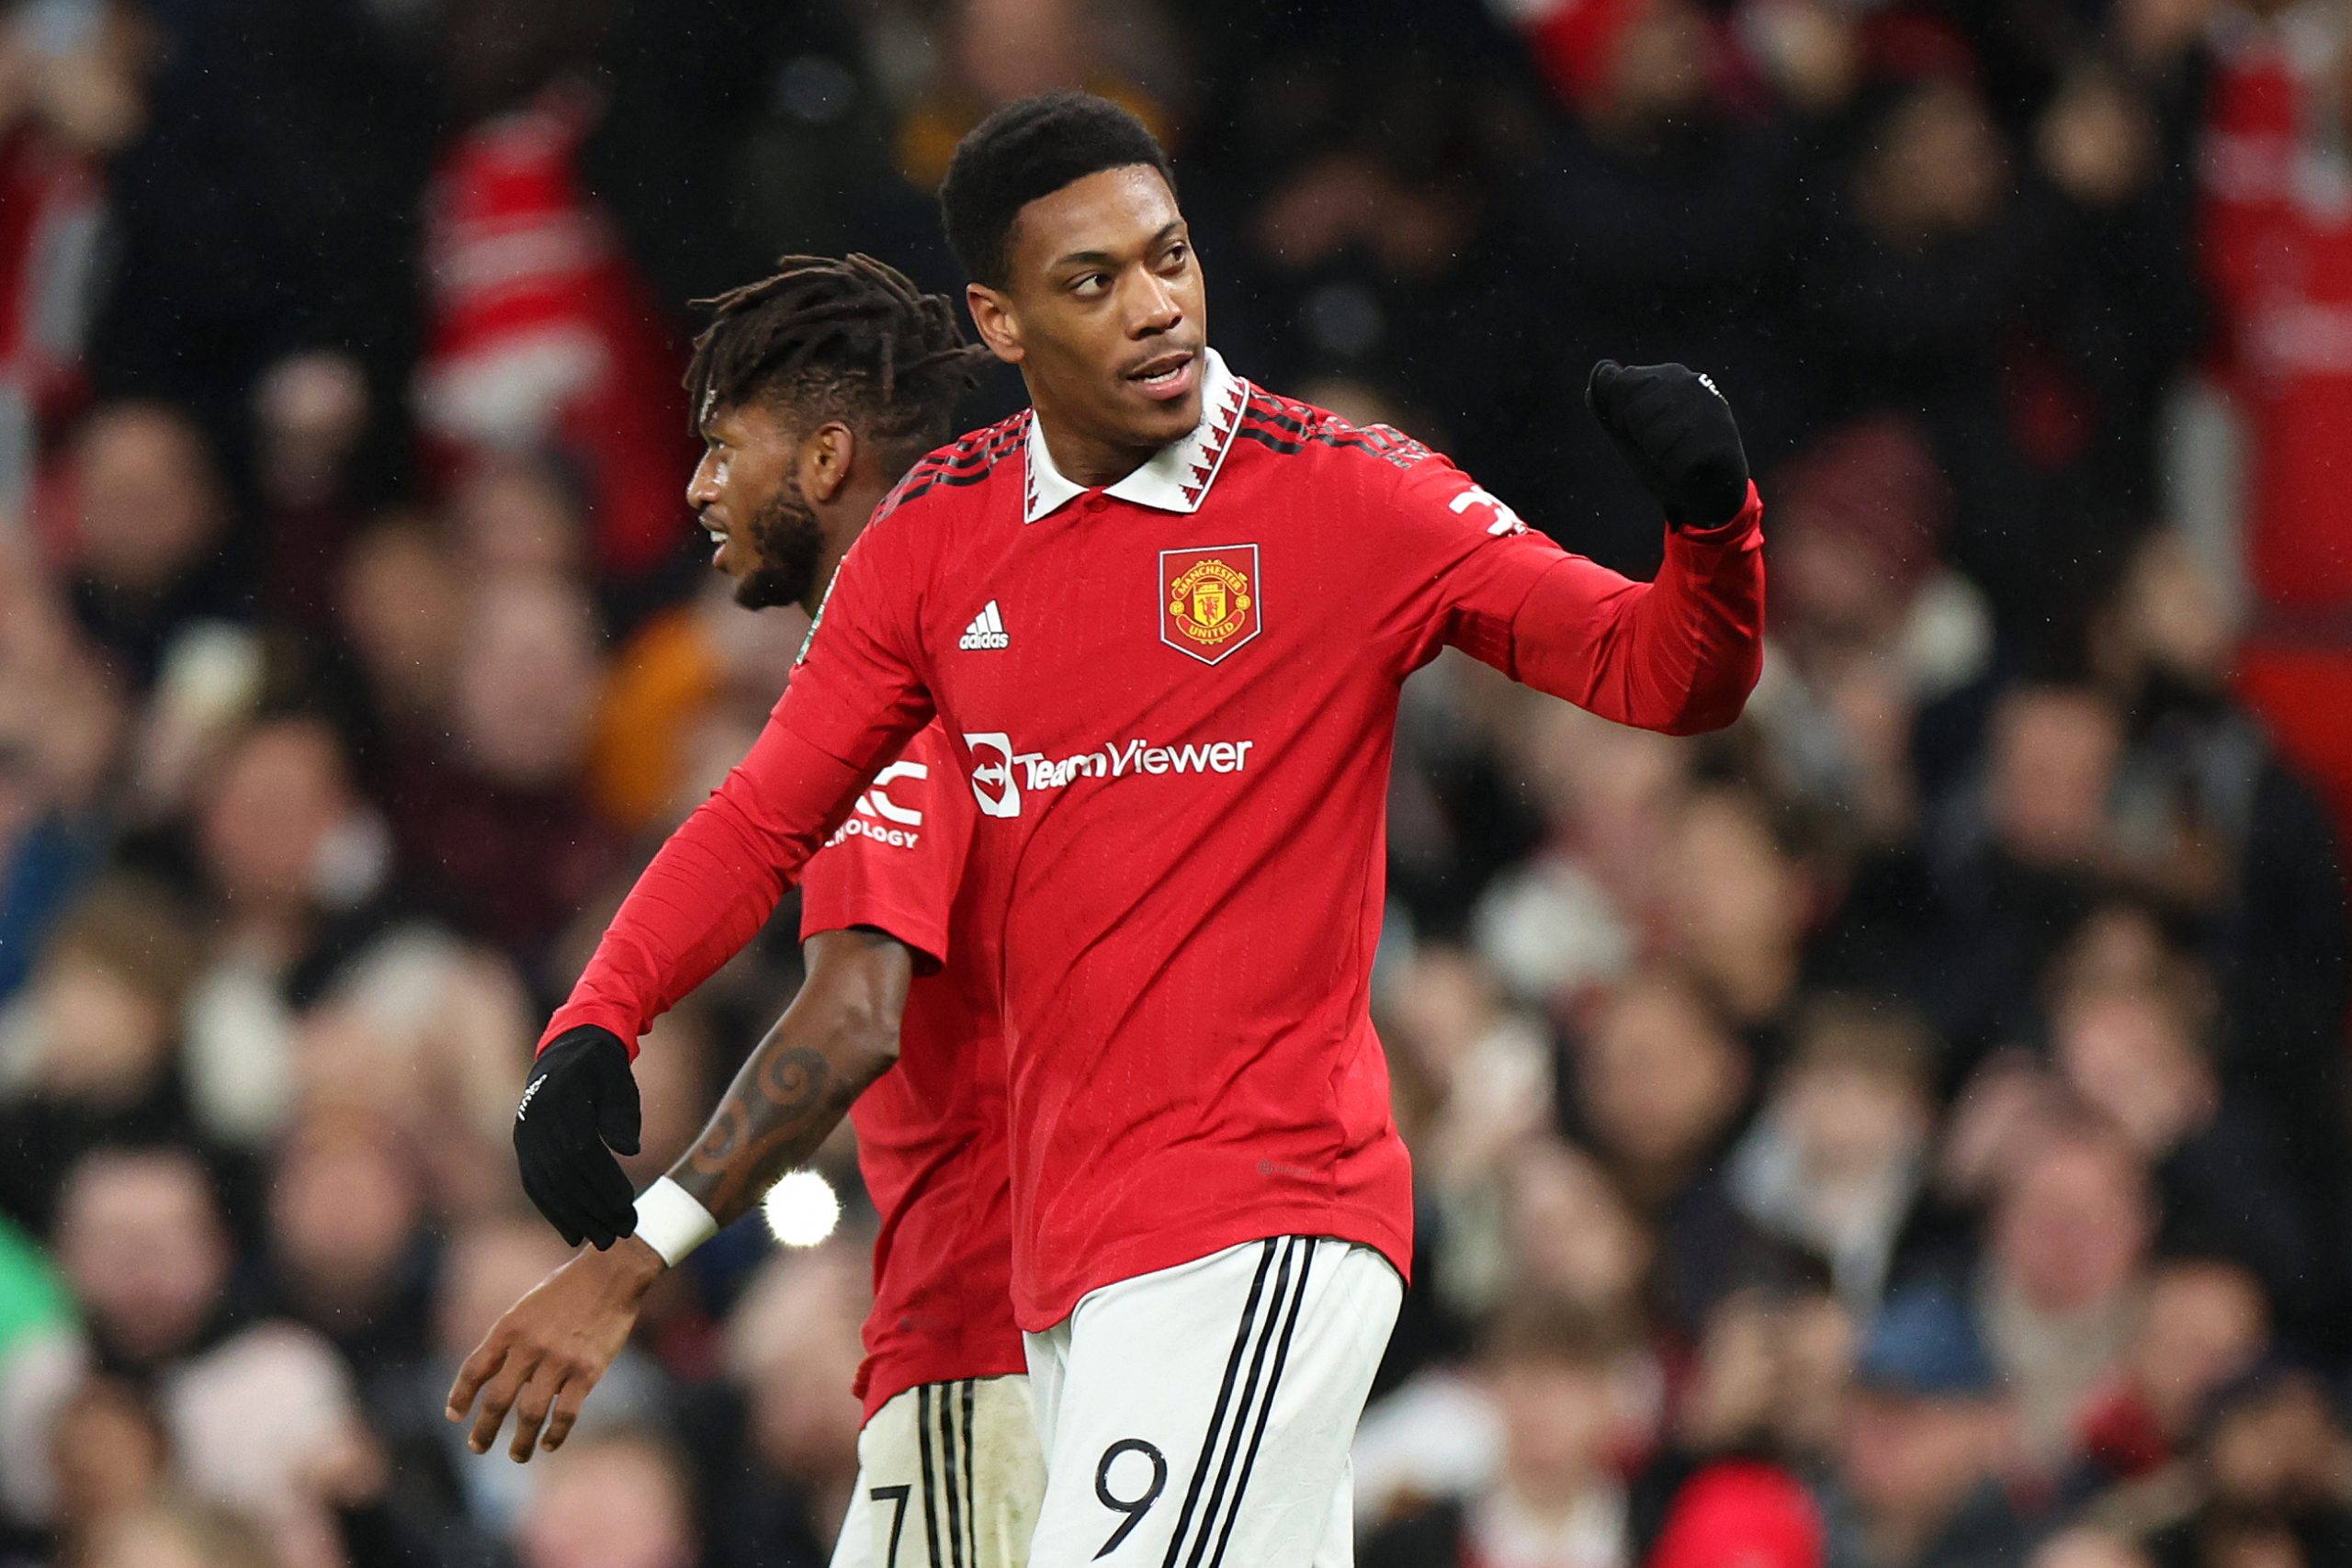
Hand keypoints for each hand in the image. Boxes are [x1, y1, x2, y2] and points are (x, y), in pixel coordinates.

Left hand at [445, 1238, 663, 1461]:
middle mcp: (529, 1346)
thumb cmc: (569, 1288)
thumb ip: (513, 1340)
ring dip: (519, 1441)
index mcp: (510, 1327)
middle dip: (484, 1429)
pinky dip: (555, 1434)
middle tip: (477, 1446)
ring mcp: (559, 1360)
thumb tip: (502, 1379)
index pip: (475, 1368)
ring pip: (530, 1414)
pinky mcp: (588, 1371)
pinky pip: (565, 1413)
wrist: (612, 1273)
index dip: (460, 1395)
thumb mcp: (528, 1306)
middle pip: (497, 1400)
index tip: (454, 1415)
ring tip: (516, 1455)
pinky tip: (548, 1444)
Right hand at [515, 1026, 641, 1247]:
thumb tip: (629, 1150)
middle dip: (594, 1208)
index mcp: (560, 1101)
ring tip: (604, 1240)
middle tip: (624, 1231)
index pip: (582, 1151)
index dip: (604, 1181)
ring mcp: (525, 1137)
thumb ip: (622, 1113)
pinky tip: (573, 1234)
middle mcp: (535, 1123)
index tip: (629, 1204)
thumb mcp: (618, 1080)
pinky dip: (554, 1212)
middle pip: (564, 1175)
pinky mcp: (523, 1148)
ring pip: (548, 1186)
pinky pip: (535, 1186)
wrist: (567, 1051)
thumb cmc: (602, 1068)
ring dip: (576, 1218)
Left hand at [1586, 360, 1750, 528]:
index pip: (1621, 383)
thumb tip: (1601, 370)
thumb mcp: (1628, 427)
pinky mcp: (1724, 439)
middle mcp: (1692, 383)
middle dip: (1640, 438)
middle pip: (1635, 413)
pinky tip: (1693, 468)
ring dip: (1660, 458)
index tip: (1640, 430)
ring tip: (1678, 455)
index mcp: (1668, 375)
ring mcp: (1712, 409)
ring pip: (1655, 438)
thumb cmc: (1665, 456)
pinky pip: (1676, 462)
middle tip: (1663, 446)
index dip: (1620, 417)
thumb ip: (1607, 400)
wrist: (1707, 493)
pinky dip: (1677, 473)